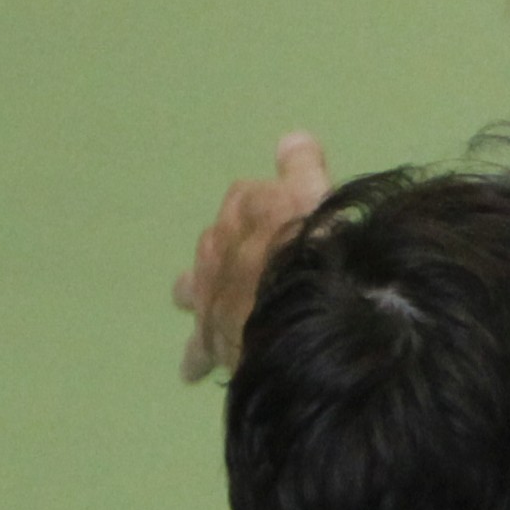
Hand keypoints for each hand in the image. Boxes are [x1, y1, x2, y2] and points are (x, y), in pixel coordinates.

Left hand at [175, 132, 332, 380]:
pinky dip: (199, 357)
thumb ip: (303, 169)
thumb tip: (292, 139)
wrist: (299, 311)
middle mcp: (219, 248)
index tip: (273, 210)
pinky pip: (200, 350)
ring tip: (196, 304)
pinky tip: (193, 370)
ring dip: (199, 295)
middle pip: (214, 243)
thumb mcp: (316, 196)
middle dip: (224, 249)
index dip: (261, 205)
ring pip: (195, 293)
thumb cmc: (315, 246)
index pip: (247, 196)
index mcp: (247, 210)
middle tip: (235, 258)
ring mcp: (212, 296)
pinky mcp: (214, 338)